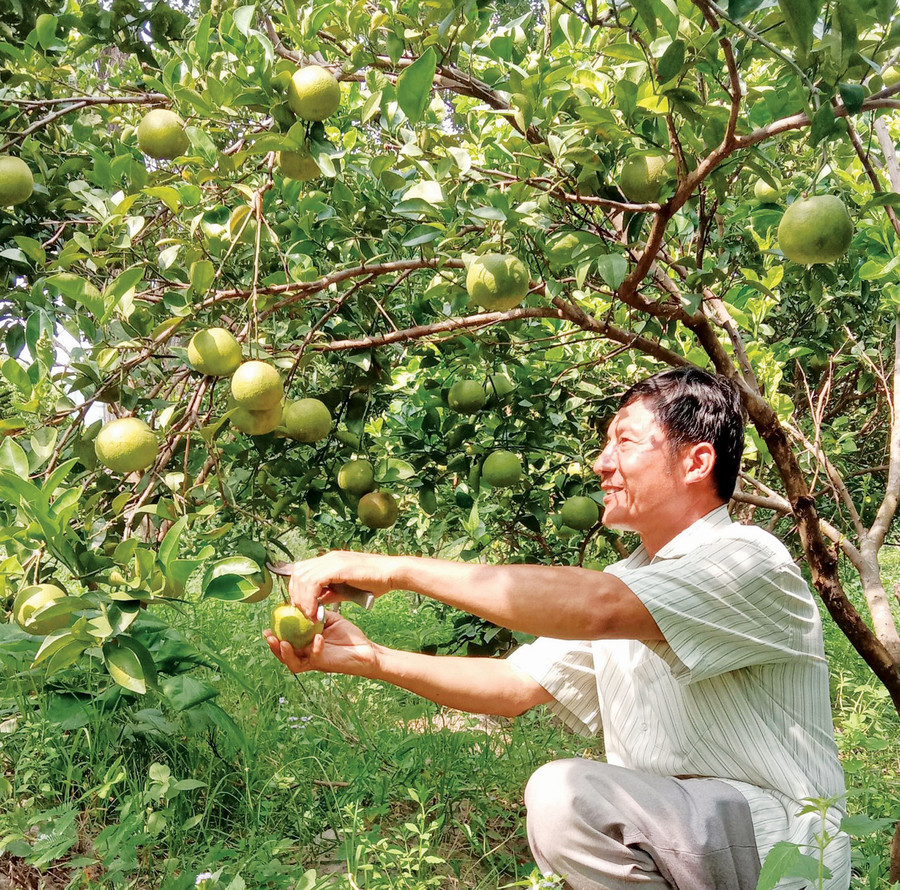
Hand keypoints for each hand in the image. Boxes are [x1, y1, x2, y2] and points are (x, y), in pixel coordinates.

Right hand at [263, 609, 377, 676]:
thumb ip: (317, 614)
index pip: (286, 642)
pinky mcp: (325, 663)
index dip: (275, 636)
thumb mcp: (329, 620)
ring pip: (293, 663)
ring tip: (282, 643)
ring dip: (285, 654)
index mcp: (306, 644)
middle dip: (274, 647)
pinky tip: (317, 638)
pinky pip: (315, 657)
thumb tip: (307, 601)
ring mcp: (315, 660)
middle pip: (284, 655)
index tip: (267, 627)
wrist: (366, 649)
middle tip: (269, 636)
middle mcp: (307, 654)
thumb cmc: (349, 637)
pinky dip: (314, 648)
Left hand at [283, 550, 397, 620]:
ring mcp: (332, 560)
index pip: (302, 570)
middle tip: (302, 612)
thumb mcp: (348, 589)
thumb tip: (318, 601)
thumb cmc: (375, 581)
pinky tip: (315, 611)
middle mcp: (328, 558)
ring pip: (302, 577)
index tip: (302, 607)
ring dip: (301, 598)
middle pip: (297, 572)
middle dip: (295, 594)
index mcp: (330, 561)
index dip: (297, 589)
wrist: (392, 573)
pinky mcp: (337, 567)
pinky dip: (310, 598)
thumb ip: (332, 593)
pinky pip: (313, 582)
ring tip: (309, 615)